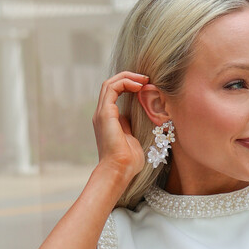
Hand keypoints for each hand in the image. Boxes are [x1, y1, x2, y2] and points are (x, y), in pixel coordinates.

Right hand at [92, 71, 148, 185]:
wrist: (119, 171)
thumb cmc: (129, 162)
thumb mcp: (133, 139)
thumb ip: (132, 126)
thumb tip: (139, 117)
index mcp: (108, 119)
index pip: (115, 92)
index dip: (129, 85)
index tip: (146, 86)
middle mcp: (102, 114)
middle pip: (111, 85)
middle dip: (129, 78)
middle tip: (146, 79)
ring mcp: (102, 113)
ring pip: (110, 83)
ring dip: (127, 77)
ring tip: (144, 80)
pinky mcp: (105, 113)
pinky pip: (112, 88)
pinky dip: (125, 83)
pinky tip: (139, 86)